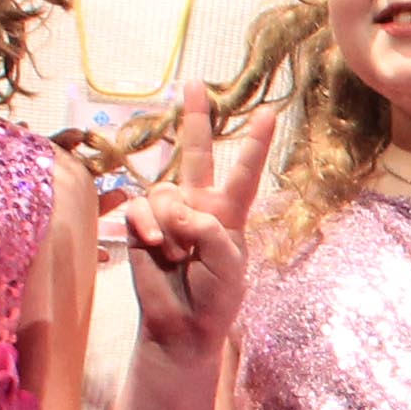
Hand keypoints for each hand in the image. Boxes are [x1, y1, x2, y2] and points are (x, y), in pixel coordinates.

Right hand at [121, 86, 269, 354]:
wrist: (181, 327)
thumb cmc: (214, 299)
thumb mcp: (229, 265)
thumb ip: (210, 230)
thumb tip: (178, 210)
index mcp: (229, 214)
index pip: (244, 173)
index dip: (254, 143)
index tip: (269, 112)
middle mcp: (198, 206)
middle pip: (196, 154)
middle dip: (194, 118)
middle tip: (193, 83)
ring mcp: (168, 214)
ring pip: (165, 192)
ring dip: (171, 224)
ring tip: (177, 254)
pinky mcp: (141, 224)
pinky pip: (141, 209)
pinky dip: (149, 228)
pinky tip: (154, 248)